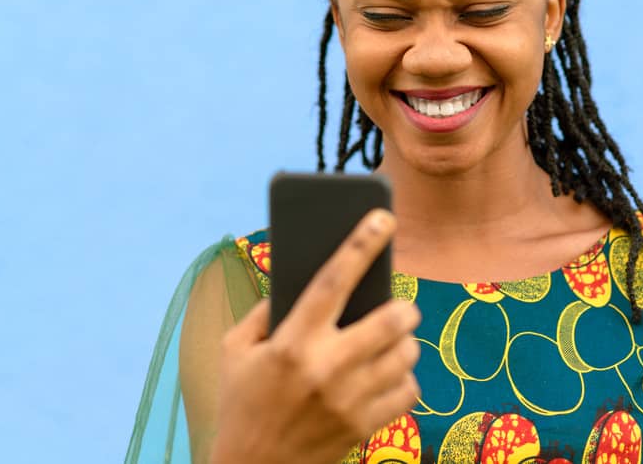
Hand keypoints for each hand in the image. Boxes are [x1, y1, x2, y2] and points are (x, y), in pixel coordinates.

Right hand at [210, 209, 420, 463]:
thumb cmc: (240, 402)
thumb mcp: (233, 350)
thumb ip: (263, 310)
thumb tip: (298, 277)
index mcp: (291, 341)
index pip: (334, 279)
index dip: (362, 243)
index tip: (384, 216)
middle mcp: (325, 367)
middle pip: (391, 319)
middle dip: (403, 306)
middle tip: (399, 307)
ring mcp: (348, 400)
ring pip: (406, 354)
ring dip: (404, 343)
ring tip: (390, 342)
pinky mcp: (363, 427)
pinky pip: (409, 391)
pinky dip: (405, 379)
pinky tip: (388, 376)